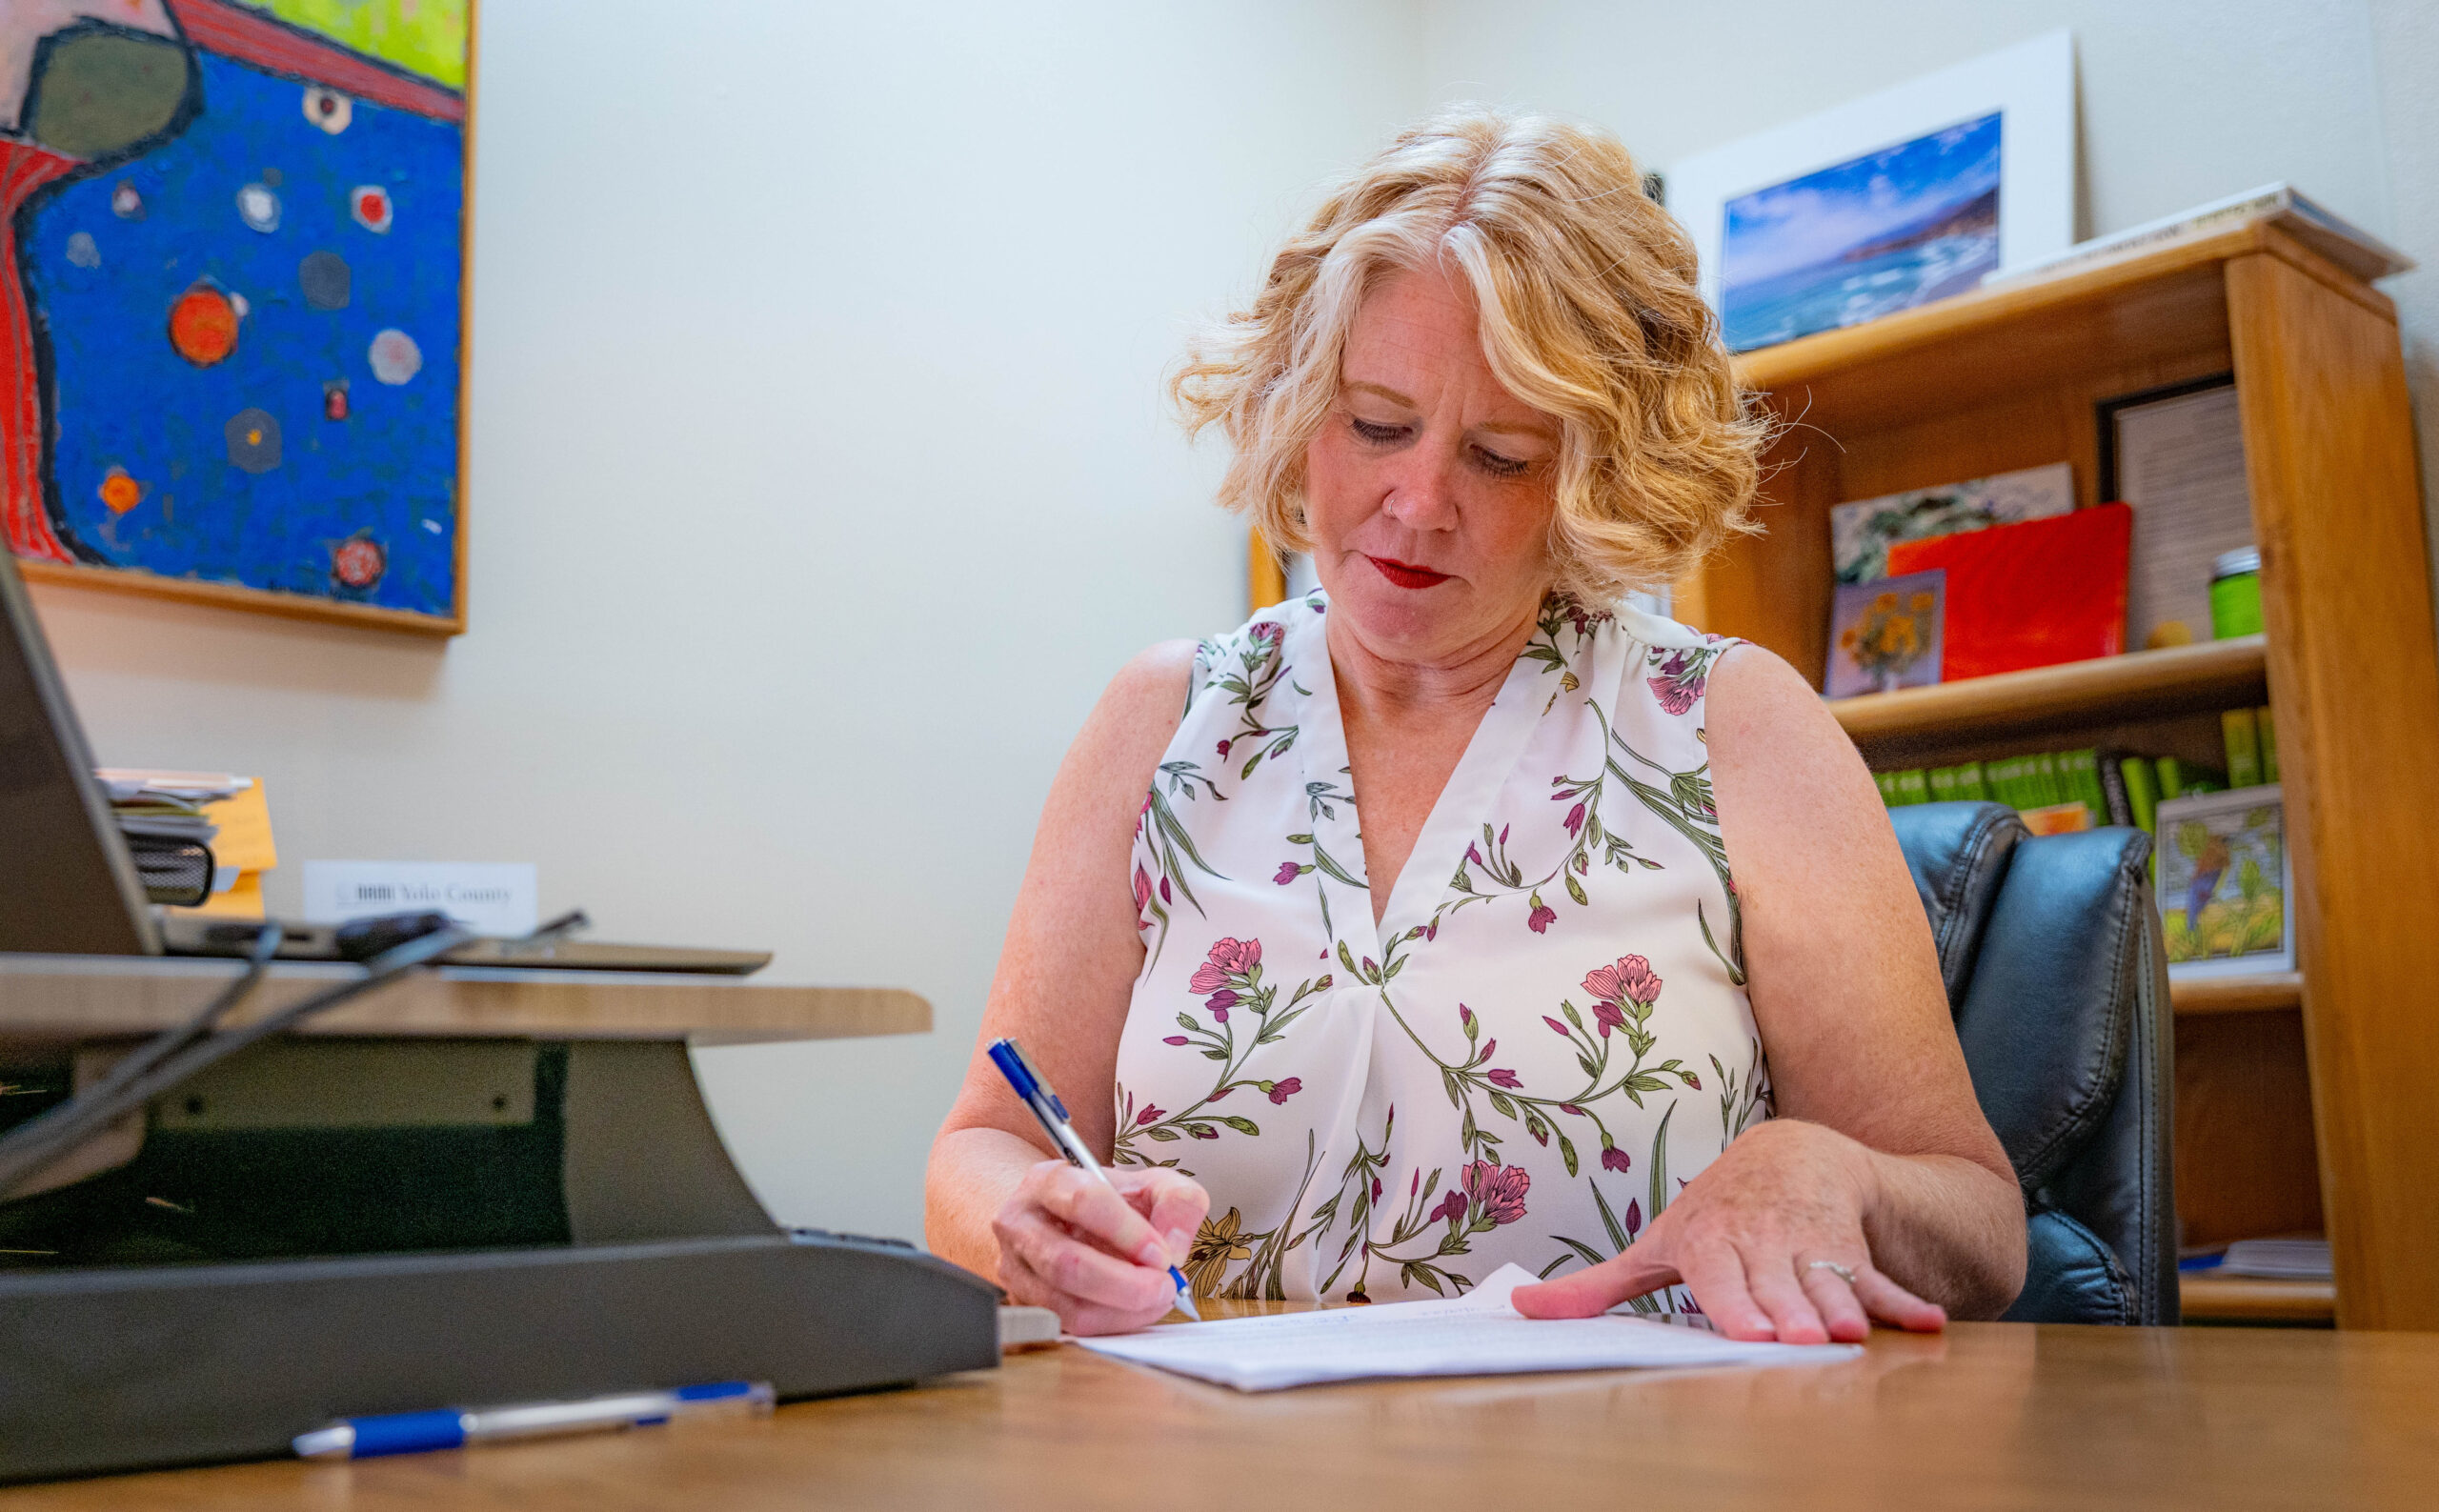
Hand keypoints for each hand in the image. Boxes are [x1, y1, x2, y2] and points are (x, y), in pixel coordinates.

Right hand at [991, 1160, 1209, 1335]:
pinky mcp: (1024, 1306)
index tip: (1163, 1255)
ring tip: (1155, 1299)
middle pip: (1067, 1264)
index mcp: (1048, 1181)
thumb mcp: (1146, 1184)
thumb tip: (1176, 1247)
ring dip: (1123, 1311)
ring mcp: (1016, 1269)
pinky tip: (1132, 1310)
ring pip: (1067, 1306)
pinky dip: (1110, 1325)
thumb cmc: (1102, 1202)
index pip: (1084, 1201)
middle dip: (1127, 1285)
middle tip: (1165, 1287)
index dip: (1129, 1233)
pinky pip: (1069, 1328)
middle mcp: (1021, 1224)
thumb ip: (1177, 1201)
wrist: (1056, 1218)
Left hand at [1510, 1119, 1945, 1341]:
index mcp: (1709, 1243)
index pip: (1723, 1278)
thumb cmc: (1715, 1217)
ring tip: (1857, 1336)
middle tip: (1807, 1343)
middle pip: (1777, 1286)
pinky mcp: (1854, 1251)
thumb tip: (1520, 1308)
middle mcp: (1761, 1242)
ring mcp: (1810, 1244)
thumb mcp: (1656, 1244)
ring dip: (1844, 1309)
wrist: (1793, 1156)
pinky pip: (1880, 1281)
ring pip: (1826, 1283)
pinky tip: (1932, 1324)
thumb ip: (1595, 1286)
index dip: (1739, 1304)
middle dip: (1791, 1313)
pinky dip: (1906, 1302)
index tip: (1754, 1332)